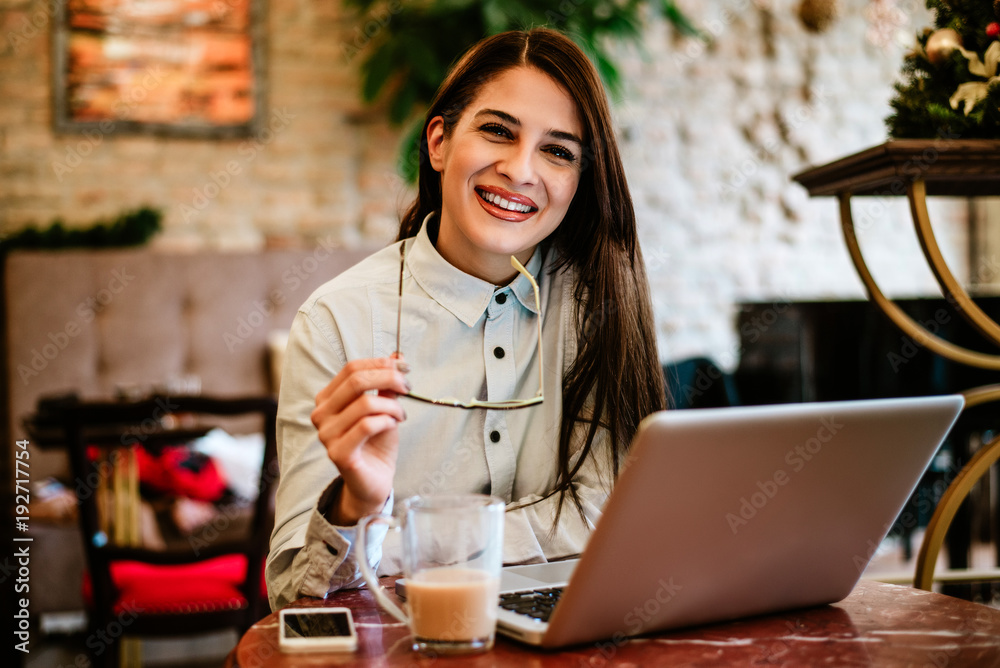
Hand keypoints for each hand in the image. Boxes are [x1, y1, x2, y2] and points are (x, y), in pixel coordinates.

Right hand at [311, 356, 409, 524]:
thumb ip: (386, 385)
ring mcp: (326, 435)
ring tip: (400, 415)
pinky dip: (386, 421)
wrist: (374, 480)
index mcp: (327, 399)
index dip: (380, 363)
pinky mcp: (338, 453)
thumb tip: (398, 356)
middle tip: (408, 386)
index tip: (404, 367)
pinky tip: (392, 426)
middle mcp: (320, 415)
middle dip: (389, 378)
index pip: (351, 369)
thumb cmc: (376, 443)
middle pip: (356, 381)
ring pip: (365, 403)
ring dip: (392, 406)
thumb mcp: (384, 408)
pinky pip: (367, 425)